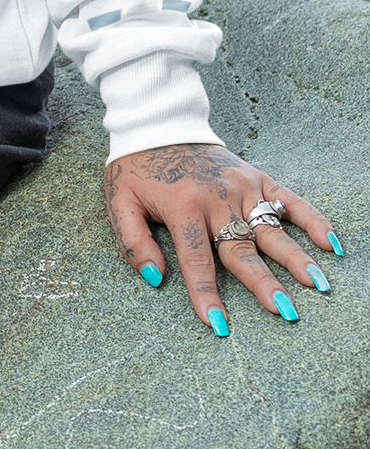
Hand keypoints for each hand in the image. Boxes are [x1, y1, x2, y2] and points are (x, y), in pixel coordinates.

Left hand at [104, 141, 341, 333]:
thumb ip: (133, 241)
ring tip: (317, 284)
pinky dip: (313, 219)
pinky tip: (329, 244)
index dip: (206, 294)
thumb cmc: (137, 167)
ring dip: (296, 258)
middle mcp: (217, 199)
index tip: (218, 325)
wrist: (159, 122)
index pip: (197, 260)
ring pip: (272, 229)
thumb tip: (155, 277)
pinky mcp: (257, 177)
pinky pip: (290, 199)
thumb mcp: (119, 201)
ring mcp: (241, 187)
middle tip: (285, 311)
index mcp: (182, 207)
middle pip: (243, 249)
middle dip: (264, 283)